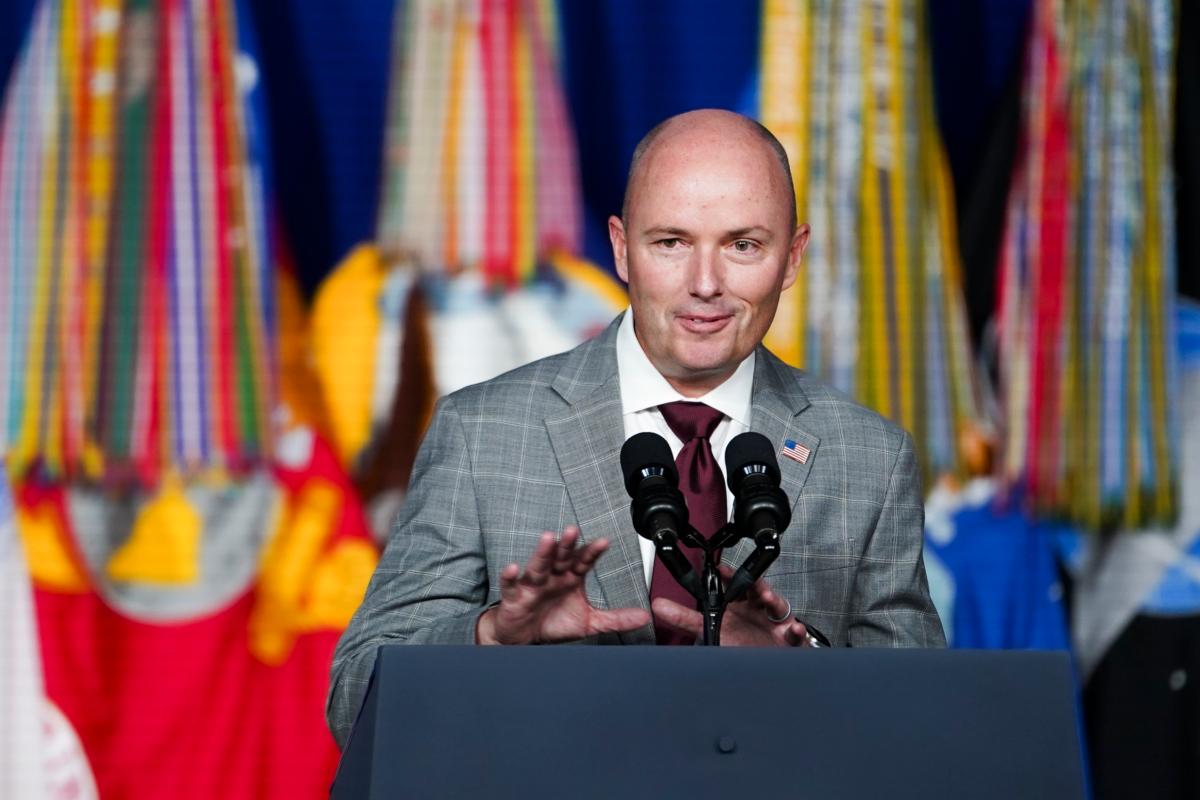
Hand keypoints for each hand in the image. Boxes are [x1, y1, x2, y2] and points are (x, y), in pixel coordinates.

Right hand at [476, 527, 650, 644]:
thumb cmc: (553, 624)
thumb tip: (644, 617)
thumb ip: (615, 619)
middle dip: (567, 545)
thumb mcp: (588, 623)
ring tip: (548, 539)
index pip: (583, 561)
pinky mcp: (514, 597)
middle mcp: (552, 577)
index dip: (592, 552)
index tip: (604, 542)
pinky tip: (512, 568)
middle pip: (560, 557)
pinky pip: (510, 586)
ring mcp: (532, 585)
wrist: (524, 638)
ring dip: (542, 553)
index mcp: (570, 578)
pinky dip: (509, 577)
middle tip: (573, 530)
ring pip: (537, 566)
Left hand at [651, 565, 810, 646]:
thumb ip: (684, 619)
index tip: (720, 570)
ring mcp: (773, 623)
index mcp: (737, 607)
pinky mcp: (788, 639)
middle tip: (750, 583)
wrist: (765, 668)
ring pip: (776, 607)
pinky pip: (795, 634)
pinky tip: (794, 630)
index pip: (733, 587)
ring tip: (768, 597)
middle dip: (756, 585)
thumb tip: (658, 606)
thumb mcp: (710, 632)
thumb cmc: (741, 644)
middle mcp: (755, 611)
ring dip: (773, 600)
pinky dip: (796, 632)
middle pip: (757, 592)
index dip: (728, 577)